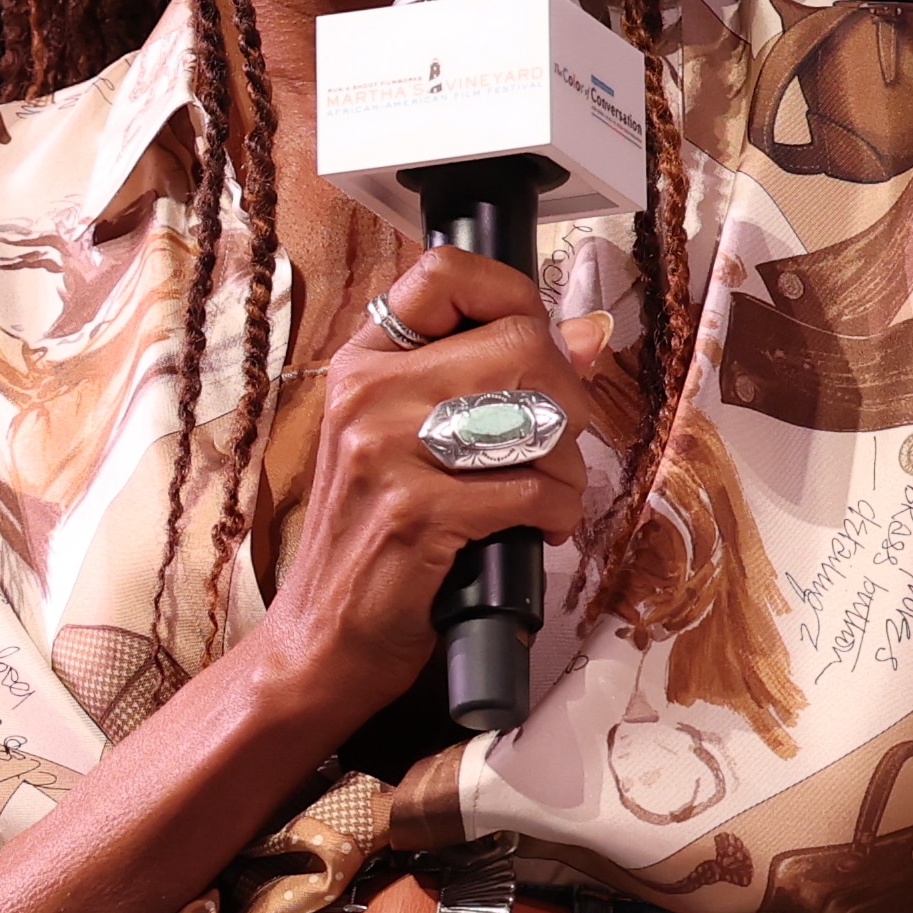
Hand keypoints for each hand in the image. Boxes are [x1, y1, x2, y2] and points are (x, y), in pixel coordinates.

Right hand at [259, 247, 612, 712]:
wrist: (323, 637)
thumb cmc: (376, 537)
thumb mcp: (412, 441)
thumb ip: (487, 380)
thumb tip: (589, 335)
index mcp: (364, 363)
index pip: (445, 275)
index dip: (516, 298)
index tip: (540, 346)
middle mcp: (367, 394)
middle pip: (519, 345)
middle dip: (567, 401)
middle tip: (558, 448)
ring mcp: (386, 452)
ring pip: (537, 416)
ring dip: (567, 465)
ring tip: (547, 495)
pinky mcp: (415, 514)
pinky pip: (531, 491)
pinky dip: (556, 515)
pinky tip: (537, 530)